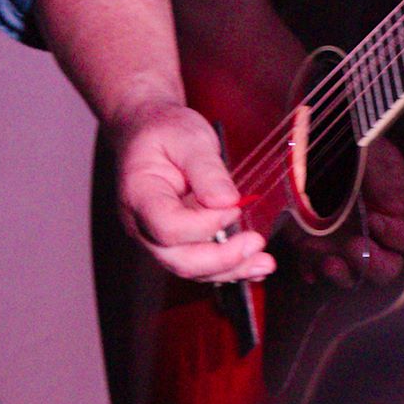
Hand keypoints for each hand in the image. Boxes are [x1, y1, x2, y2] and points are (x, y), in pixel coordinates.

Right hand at [105, 96, 273, 282]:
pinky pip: (199, 262)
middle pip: (176, 259)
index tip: (234, 208)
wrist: (149, 132)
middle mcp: (143, 224)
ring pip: (189, 268)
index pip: (167, 226)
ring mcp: (158, 236)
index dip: (203, 225)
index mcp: (139, 195)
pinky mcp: (177, 240)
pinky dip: (227, 267)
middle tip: (256, 244)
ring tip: (264, 263)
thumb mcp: (187, 138)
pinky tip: (254, 265)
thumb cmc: (165, 133)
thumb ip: (206, 170)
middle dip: (220, 259)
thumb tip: (227, 201)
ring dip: (229, 270)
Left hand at [294, 138, 403, 287]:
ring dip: (341, 273)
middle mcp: (378, 238)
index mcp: (400, 215)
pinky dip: (311, 270)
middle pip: (389, 268)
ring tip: (326, 261)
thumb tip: (392, 206)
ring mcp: (349, 247)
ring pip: (354, 276)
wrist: (315, 146)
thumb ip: (381, 176)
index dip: (398, 236)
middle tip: (353, 245)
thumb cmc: (353, 148)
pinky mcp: (319, 251)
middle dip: (372, 262)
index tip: (376, 220)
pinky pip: (317, 271)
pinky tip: (306, 261)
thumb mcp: (372, 152)